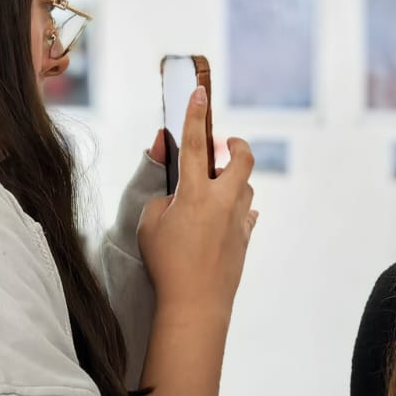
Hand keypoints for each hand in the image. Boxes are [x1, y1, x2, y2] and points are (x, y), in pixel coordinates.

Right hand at [137, 86, 258, 323]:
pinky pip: (246, 213)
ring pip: (245, 185)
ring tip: (212, 189)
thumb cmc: (166, 264)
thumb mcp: (149, 225)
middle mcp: (223, 201)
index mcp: (195, 194)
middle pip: (242, 158)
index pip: (194, 144)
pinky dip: (236, 209)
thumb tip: (177, 192)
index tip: (200, 92)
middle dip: (235, 145)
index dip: (194, 116)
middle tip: (222, 145)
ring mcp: (238, 219)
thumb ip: (162, 199)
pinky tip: (224, 216)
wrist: (195, 303)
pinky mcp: (245, 237)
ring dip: (232, 180)